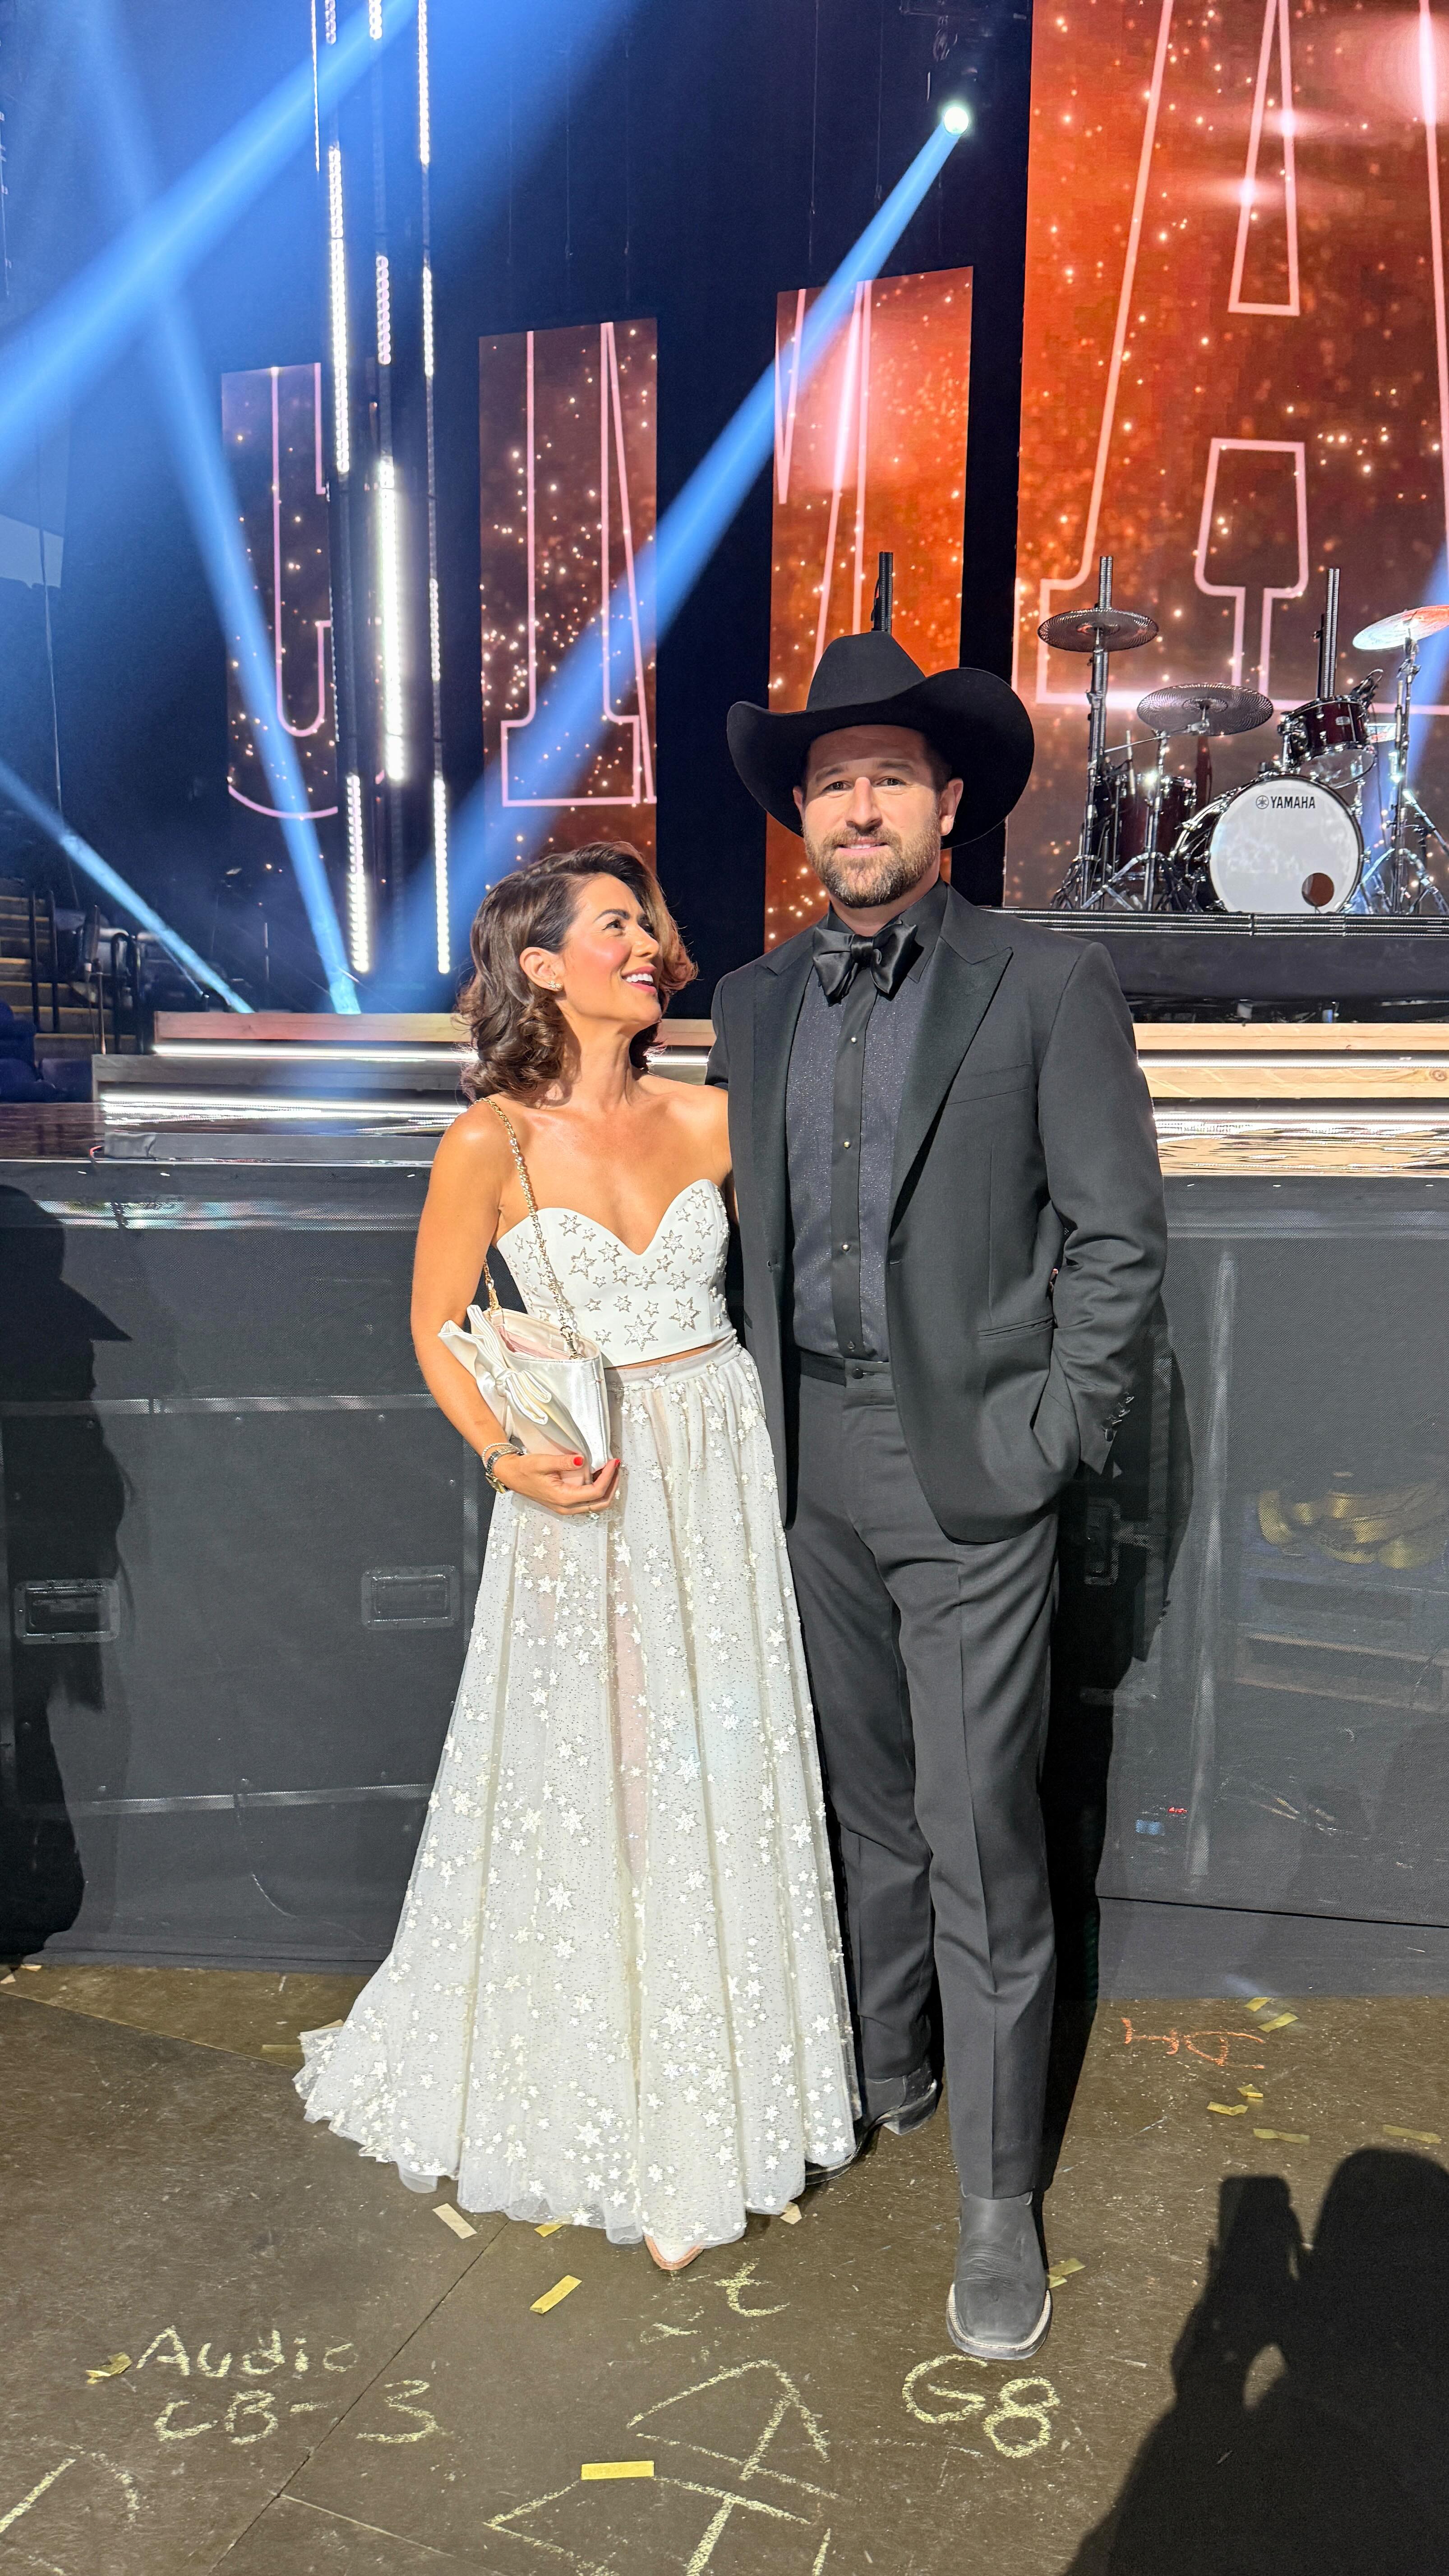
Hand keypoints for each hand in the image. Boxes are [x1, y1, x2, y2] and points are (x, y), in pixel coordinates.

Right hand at [493, 1448, 620, 1516]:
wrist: (511, 1475)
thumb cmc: (524, 1469)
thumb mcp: (542, 1462)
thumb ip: (563, 1462)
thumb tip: (583, 1460)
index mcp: (563, 1498)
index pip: (595, 1492)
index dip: (608, 1477)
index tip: (613, 1461)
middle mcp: (567, 1507)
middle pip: (600, 1503)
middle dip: (613, 1486)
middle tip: (617, 1467)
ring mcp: (566, 1507)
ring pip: (596, 1504)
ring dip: (607, 1489)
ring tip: (611, 1470)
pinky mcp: (565, 1504)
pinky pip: (588, 1502)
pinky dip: (599, 1491)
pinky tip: (599, 1476)